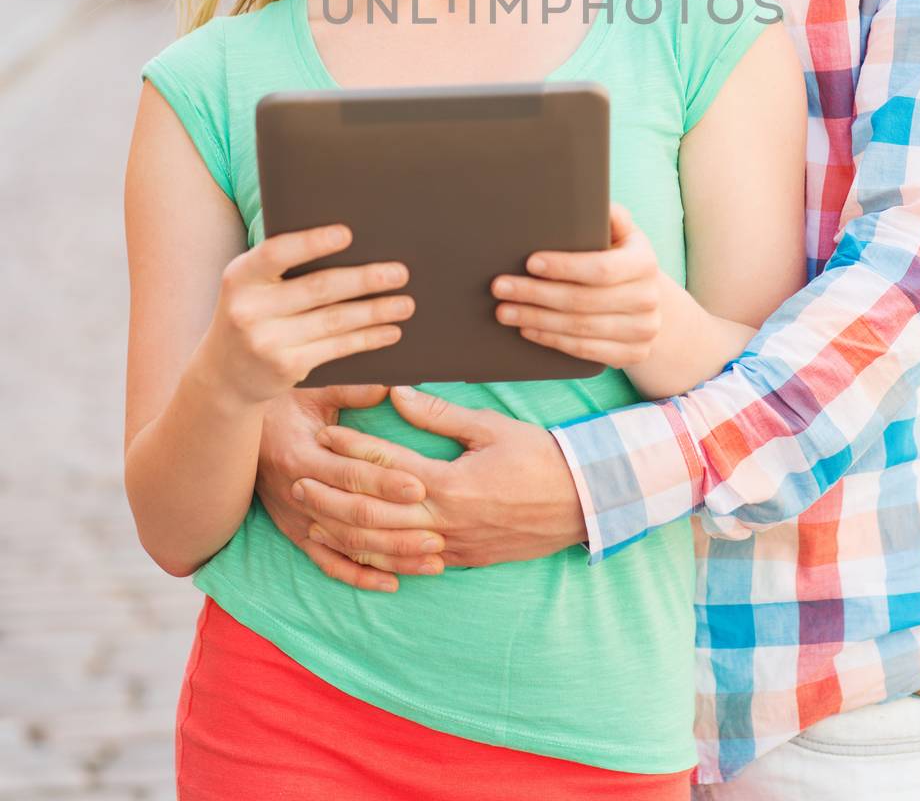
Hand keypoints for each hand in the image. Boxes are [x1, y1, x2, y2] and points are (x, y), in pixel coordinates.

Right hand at [200, 223, 415, 405]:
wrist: (225, 375)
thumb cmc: (253, 313)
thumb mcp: (253, 286)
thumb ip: (284, 266)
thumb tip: (353, 243)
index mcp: (240, 276)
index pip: (276, 253)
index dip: (312, 243)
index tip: (348, 234)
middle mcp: (249, 309)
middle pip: (318, 288)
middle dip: (365, 279)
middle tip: (400, 272)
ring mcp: (267, 342)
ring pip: (334, 320)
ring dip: (376, 311)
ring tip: (407, 303)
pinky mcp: (285, 368)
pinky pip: (336, 348)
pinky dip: (367, 338)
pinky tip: (390, 331)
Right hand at [255, 385, 438, 593]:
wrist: (238, 431)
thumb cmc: (283, 404)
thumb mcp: (313, 390)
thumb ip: (352, 391)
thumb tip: (391, 386)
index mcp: (302, 456)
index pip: (350, 474)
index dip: (385, 481)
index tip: (421, 486)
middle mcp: (299, 494)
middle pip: (353, 517)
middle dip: (397, 528)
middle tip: (437, 535)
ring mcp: (298, 519)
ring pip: (348, 545)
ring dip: (390, 556)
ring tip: (430, 562)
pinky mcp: (297, 533)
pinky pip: (329, 562)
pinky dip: (359, 576)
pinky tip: (391, 583)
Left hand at [292, 387, 586, 576]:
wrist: (583, 503)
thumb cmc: (540, 457)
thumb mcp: (491, 427)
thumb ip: (439, 414)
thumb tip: (396, 393)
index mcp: (452, 483)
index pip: (388, 465)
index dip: (353, 448)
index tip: (325, 432)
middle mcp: (446, 521)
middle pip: (373, 513)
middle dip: (332, 496)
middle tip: (299, 480)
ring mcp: (452, 547)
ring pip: (384, 546)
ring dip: (345, 532)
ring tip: (313, 515)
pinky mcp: (461, 561)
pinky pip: (408, 564)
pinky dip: (376, 559)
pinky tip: (353, 549)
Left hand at [490, 201, 660, 365]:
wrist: (645, 299)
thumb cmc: (619, 257)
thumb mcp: (620, 232)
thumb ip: (609, 216)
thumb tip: (591, 199)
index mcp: (645, 262)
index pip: (601, 268)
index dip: (564, 267)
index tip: (530, 263)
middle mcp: (649, 298)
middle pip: (583, 300)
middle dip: (536, 294)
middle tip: (501, 287)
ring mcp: (644, 330)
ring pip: (580, 328)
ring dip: (536, 319)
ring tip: (505, 310)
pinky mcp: (633, 355)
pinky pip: (585, 350)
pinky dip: (552, 340)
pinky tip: (527, 329)